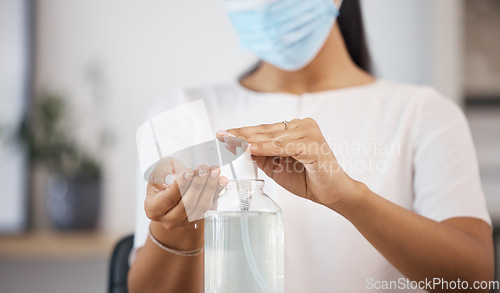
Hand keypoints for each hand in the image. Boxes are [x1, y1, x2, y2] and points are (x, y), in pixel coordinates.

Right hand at [144, 157, 228, 230]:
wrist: (167, 200)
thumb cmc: (160, 184)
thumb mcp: (156, 176)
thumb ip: (163, 173)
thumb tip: (172, 174)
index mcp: (153, 209)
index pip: (169, 198)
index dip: (180, 185)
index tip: (189, 172)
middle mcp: (168, 220)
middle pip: (187, 204)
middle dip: (197, 184)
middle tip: (204, 169)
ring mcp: (184, 222)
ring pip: (201, 207)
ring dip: (210, 187)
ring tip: (215, 172)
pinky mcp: (197, 220)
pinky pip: (210, 206)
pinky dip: (217, 192)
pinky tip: (222, 180)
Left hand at [217, 118, 360, 209]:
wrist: (333, 194)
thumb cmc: (307, 179)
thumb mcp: (278, 167)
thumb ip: (263, 156)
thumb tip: (239, 149)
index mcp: (297, 128)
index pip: (264, 128)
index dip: (243, 131)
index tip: (223, 133)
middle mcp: (304, 125)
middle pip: (266, 130)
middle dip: (241, 134)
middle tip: (221, 135)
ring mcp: (310, 134)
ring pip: (272, 137)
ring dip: (250, 140)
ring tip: (230, 142)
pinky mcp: (313, 146)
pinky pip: (283, 147)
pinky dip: (266, 148)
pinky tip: (250, 148)